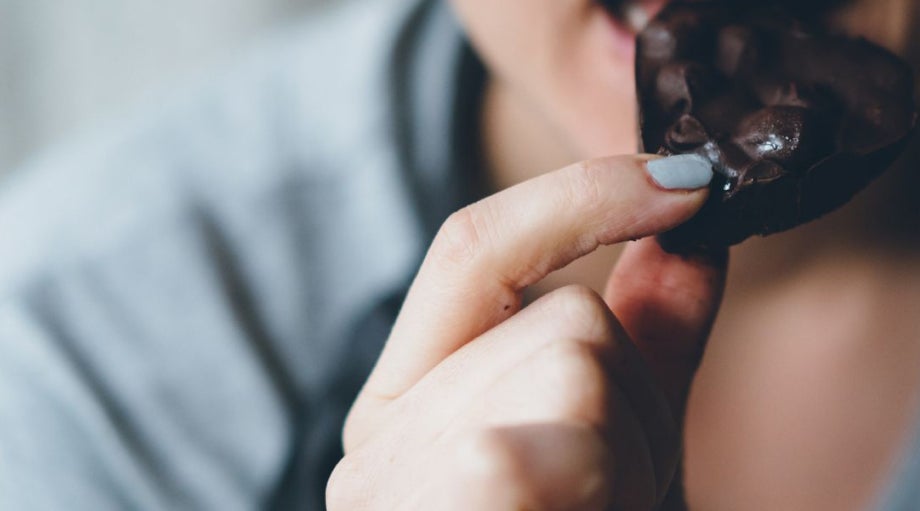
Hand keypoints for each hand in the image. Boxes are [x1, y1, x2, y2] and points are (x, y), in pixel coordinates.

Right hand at [327, 154, 726, 509]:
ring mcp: (394, 481)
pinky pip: (560, 442)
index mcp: (409, 405)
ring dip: (637, 461)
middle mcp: (380, 438)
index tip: (689, 182)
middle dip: (641, 411)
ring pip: (580, 365)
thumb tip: (692, 239)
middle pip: (567, 320)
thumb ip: (645, 345)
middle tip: (618, 496)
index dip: (583, 195)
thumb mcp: (620, 447)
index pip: (472, 247)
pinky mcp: (440, 503)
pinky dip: (609, 486)